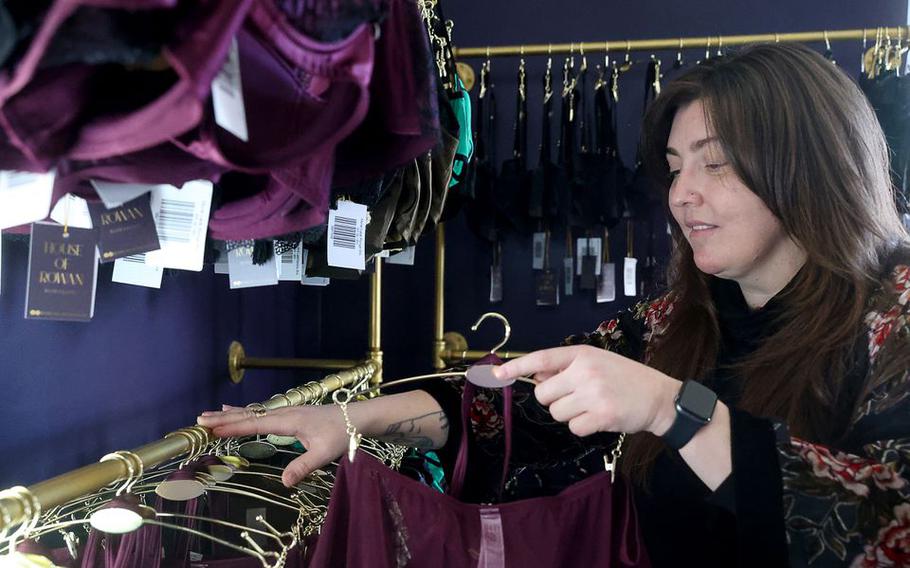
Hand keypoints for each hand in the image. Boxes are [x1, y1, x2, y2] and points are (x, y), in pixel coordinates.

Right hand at [197, 404, 348, 486]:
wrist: (356, 417)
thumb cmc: (341, 434)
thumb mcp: (323, 453)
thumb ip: (303, 466)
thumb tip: (284, 482)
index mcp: (288, 421)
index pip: (254, 423)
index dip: (231, 426)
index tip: (210, 428)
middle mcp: (284, 413)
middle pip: (249, 414)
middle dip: (224, 418)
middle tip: (200, 420)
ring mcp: (287, 412)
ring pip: (254, 412)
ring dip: (233, 414)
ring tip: (211, 415)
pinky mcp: (290, 415)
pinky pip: (262, 413)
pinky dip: (247, 412)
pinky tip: (241, 412)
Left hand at [493, 345, 681, 436]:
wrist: (660, 398)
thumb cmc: (625, 379)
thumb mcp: (597, 362)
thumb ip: (566, 367)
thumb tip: (536, 375)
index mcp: (582, 354)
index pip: (541, 358)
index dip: (517, 366)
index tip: (498, 372)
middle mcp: (585, 372)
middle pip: (544, 393)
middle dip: (554, 399)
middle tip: (576, 397)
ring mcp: (593, 394)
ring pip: (556, 413)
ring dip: (569, 415)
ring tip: (592, 406)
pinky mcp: (601, 417)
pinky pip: (573, 427)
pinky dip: (582, 426)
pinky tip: (600, 418)